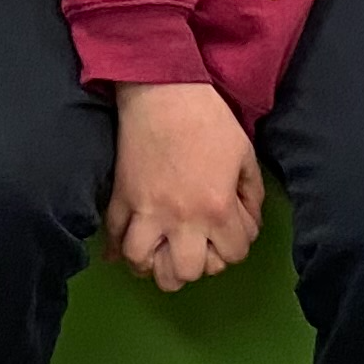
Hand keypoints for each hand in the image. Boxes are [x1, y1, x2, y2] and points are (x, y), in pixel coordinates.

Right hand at [106, 81, 263, 289]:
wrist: (162, 92)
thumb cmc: (209, 119)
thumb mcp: (245, 154)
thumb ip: (251, 194)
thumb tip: (246, 219)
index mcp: (217, 208)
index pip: (233, 254)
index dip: (237, 243)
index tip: (231, 227)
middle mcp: (181, 219)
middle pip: (186, 272)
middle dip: (195, 265)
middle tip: (197, 245)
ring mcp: (145, 211)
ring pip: (142, 263)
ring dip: (153, 264)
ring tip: (160, 252)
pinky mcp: (120, 198)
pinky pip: (113, 235)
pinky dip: (117, 247)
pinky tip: (128, 244)